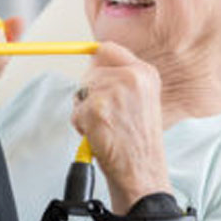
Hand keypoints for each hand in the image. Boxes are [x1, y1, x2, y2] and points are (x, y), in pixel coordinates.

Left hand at [70, 42, 170, 212]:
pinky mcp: (96, 109)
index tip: (94, 75)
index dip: (96, 62)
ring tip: (107, 127)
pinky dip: (81, 125)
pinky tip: (100, 136)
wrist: (141, 171)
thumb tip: (92, 63)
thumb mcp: (141, 100)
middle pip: (89, 72)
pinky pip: (75, 111)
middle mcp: (131, 77)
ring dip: (85, 111)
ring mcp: (113, 92)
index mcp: (145, 72)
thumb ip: (121, 79)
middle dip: (90, 93)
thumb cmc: (138, 141)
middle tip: (109, 116)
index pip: (107, 50)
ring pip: (81, 92)